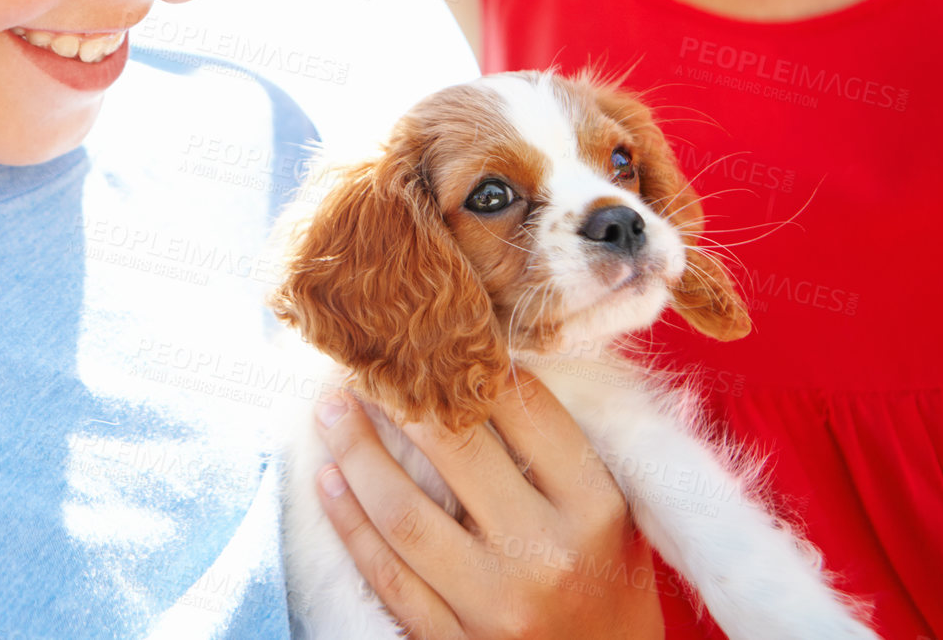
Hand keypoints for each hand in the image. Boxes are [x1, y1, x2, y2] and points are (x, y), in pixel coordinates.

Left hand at [312, 373, 666, 638]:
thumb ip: (558, 452)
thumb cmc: (611, 586)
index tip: (435, 336)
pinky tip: (328, 480)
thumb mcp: (614, 515)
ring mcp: (496, 607)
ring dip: (356, 453)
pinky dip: (350, 524)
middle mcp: (547, 555)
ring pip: (404, 515)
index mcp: (595, 510)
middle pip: (455, 452)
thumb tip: (479, 367)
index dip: (471, 363)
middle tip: (366, 359)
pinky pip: (388, 577)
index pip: (524, 411)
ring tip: (331, 409)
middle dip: (400, 396)